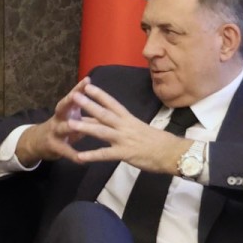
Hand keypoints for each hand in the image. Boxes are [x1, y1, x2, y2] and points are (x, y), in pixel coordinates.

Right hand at [15, 77, 90, 165]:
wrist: (37, 143)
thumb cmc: (60, 128)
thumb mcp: (70, 117)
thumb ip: (84, 111)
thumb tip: (102, 102)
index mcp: (65, 110)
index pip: (72, 97)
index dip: (79, 88)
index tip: (88, 80)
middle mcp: (58, 118)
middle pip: (63, 107)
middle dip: (70, 101)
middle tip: (77, 95)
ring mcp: (54, 132)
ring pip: (62, 128)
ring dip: (68, 127)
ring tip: (75, 125)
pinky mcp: (53, 146)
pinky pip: (64, 150)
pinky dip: (73, 155)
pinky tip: (81, 160)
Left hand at [68, 83, 191, 172]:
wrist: (173, 153)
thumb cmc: (157, 142)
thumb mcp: (139, 128)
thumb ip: (123, 125)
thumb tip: (110, 121)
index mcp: (129, 119)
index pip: (112, 103)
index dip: (100, 94)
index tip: (87, 86)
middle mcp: (125, 126)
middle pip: (104, 113)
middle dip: (88, 105)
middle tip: (74, 96)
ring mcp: (124, 139)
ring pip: (102, 131)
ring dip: (85, 127)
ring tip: (69, 124)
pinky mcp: (125, 153)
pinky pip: (106, 154)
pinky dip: (92, 155)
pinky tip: (79, 157)